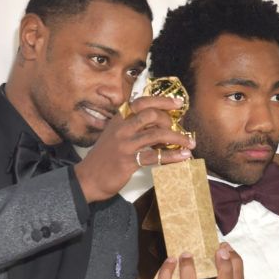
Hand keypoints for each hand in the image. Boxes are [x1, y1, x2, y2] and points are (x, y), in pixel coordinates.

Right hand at [74, 94, 195, 202]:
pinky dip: (172, 156)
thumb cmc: (105, 157)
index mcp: (119, 119)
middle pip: (151, 114)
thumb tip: (158, 124)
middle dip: (170, 120)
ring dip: (177, 138)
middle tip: (183, 129)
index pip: (142, 102)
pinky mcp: (128, 161)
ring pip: (157, 135)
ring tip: (190, 144)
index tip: (178, 102)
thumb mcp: (114, 135)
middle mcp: (121, 128)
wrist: (88, 178)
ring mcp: (125, 144)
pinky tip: (183, 157)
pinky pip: (155, 156)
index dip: (162, 100)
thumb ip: (131, 126)